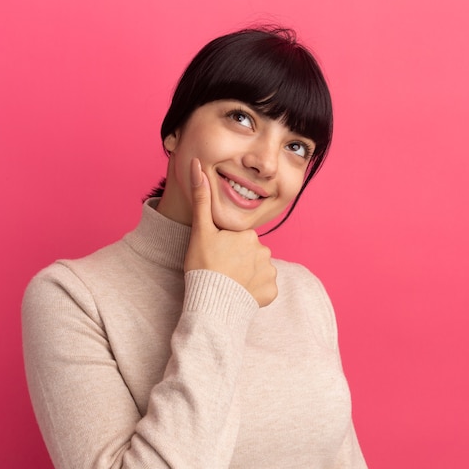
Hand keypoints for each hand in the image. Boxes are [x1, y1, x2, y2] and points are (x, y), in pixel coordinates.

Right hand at [184, 158, 277, 307]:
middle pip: (249, 253)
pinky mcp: (272, 292)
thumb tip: (196, 165)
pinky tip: (241, 293)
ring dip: (247, 276)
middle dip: (237, 260)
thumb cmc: (203, 266)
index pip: (239, 239)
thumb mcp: (200, 231)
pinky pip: (264, 288)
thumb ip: (201, 199)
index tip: (216, 257)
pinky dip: (255, 292)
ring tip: (230, 283)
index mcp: (248, 235)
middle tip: (221, 270)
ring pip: (258, 270)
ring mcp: (269, 272)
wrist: (211, 302)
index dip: (226, 247)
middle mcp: (264, 251)